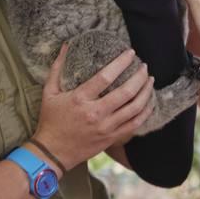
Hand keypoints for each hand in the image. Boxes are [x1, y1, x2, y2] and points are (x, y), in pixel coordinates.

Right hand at [32, 45, 154, 171]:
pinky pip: (134, 124)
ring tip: (149, 80)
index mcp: (80, 99)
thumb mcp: (49, 92)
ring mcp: (105, 128)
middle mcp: (95, 113)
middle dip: (139, 76)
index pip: (105, 77)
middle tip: (144, 66)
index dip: (121, 63)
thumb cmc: (50, 121)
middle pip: (126, 92)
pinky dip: (145, 112)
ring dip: (146, 92)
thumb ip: (57, 68)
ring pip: (134, 108)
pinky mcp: (111, 138)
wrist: (52, 152)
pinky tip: (148, 102)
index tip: (130, 53)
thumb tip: (67, 46)